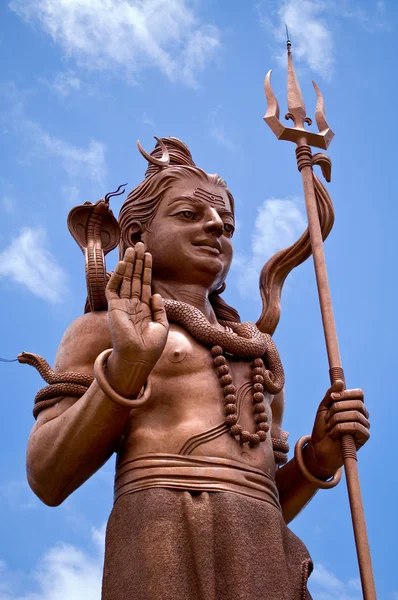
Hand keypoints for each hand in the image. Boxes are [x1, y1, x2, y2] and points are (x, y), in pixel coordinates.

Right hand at [105, 243, 168, 370]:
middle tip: (139, 244)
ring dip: (129, 264)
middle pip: (134, 278)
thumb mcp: (161, 326)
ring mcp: (122, 306)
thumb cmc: (151, 347)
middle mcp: (132, 305)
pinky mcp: (113, 309)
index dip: (146, 269)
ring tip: (132, 248)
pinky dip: (117, 276)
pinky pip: (113, 289)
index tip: (149, 254)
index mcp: (143, 309)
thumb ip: (159, 309)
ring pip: (125, 280)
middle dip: (137, 261)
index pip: (144, 284)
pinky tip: (123, 264)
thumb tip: (155, 293)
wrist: (139, 358)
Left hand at [307, 380, 369, 478]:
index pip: (359, 393)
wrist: (319, 449)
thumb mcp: (323, 408)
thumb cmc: (322, 428)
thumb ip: (330, 394)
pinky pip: (355, 426)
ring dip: (336, 419)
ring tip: (328, 427)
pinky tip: (333, 434)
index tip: (332, 398)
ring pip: (354, 414)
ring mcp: (364, 425)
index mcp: (354, 406)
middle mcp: (362, 414)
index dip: (345, 393)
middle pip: (357, 403)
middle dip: (337, 408)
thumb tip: (340, 382)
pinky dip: (340, 428)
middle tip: (327, 417)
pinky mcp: (364, 437)